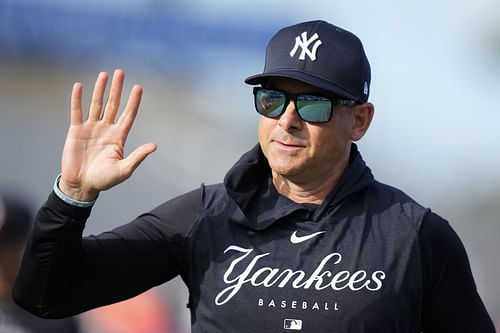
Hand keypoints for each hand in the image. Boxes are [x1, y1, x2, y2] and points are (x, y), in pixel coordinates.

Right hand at [59, 69, 156, 200]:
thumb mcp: (124, 169)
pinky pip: (77, 112)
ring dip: (100, 89)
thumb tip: (154, 146)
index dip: (133, 101)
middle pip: (113, 104)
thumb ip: (138, 157)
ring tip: (104, 74)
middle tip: (120, 72)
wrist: (82, 185)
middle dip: (117, 89)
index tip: (138, 87)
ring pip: (96, 104)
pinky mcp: (76, 131)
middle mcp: (106, 129)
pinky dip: (77, 99)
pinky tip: (79, 86)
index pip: (128, 115)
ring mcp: (91, 128)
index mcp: (119, 137)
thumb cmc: (104, 180)